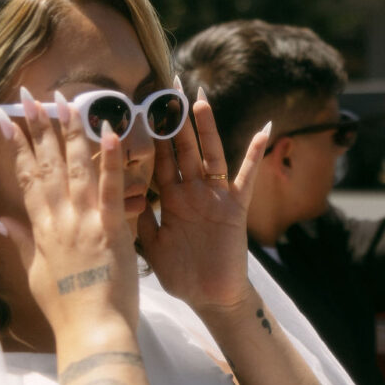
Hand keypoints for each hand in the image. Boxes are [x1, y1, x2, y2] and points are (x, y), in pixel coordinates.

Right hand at [0, 88, 138, 333]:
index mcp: (42, 230)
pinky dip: (109, 160)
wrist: (92, 332)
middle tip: (32, 96)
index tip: (7, 120)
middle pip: (46, 165)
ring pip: (75, 169)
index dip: (17, 147)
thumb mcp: (37, 274)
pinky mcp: (112, 230)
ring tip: (65, 101)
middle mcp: (60, 220)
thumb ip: (22, 242)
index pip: (27, 179)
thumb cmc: (67, 309)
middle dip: (38, 127)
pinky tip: (108, 131)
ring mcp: (85, 223)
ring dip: (69, 132)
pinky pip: (111, 189)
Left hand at [138, 88, 271, 313]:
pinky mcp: (235, 207)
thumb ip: (139, 217)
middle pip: (181, 148)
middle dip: (174, 119)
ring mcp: (215, 196)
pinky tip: (264, 129)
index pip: (157, 159)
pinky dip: (255, 153)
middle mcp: (192, 191)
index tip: (136, 107)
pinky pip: (246, 176)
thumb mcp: (151, 245)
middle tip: (166, 85)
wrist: (211, 298)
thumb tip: (119, 191)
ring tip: (200, 98)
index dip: (148, 135)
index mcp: (170, 198)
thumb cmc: (182, 275)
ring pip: (209, 154)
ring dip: (207, 127)